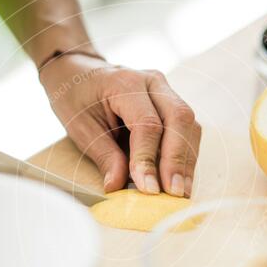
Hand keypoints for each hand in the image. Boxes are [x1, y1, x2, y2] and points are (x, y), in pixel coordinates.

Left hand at [40, 53, 201, 196]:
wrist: (79, 73)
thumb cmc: (77, 97)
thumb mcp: (80, 127)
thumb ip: (103, 155)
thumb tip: (118, 186)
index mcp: (125, 83)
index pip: (147, 123)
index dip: (149, 159)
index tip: (148, 189)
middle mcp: (153, 82)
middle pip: (179, 119)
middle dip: (179, 160)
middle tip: (174, 193)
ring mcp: (165, 91)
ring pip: (189, 125)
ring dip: (187, 161)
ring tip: (181, 193)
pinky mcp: (170, 104)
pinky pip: (186, 130)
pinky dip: (185, 156)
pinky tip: (180, 180)